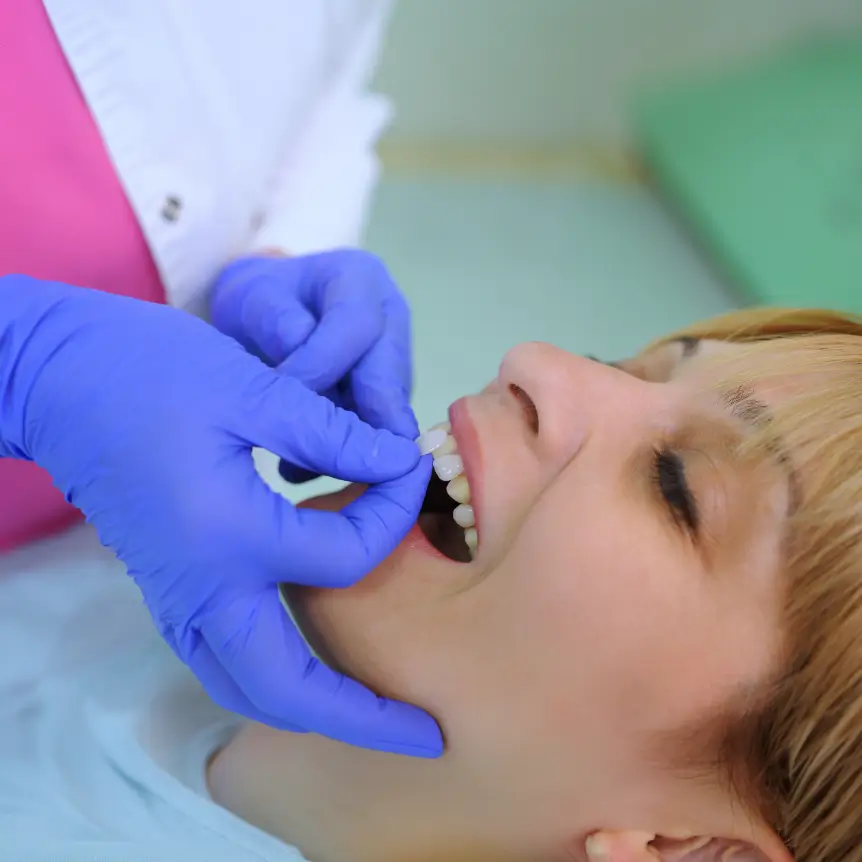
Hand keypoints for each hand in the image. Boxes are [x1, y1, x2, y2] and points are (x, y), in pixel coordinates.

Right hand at [0, 276, 439, 756]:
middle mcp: (201, 589)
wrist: (58, 380)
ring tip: (374, 711)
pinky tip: (311, 657)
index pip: (346, 556)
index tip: (408, 469)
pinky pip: (223, 662)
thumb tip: (398, 464)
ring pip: (249, 690)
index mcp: (229, 536)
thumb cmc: (151, 371)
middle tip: (425, 734)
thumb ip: (334, 435)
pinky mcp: (167, 591)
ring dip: (315, 710)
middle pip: (288, 691)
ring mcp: (177, 600)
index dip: (393, 513)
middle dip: (362, 717)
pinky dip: (273, 678)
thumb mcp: (253, 390)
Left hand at [210, 250, 415, 482]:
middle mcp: (391, 318)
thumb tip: (298, 369)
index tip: (280, 398)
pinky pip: (376, 430)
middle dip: (363, 418)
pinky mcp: (389, 399)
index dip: (322, 364)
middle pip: (390, 372)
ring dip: (352, 443)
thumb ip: (274, 323)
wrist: (269, 314)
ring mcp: (396, 360)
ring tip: (298, 470)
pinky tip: (300, 472)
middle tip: (338, 459)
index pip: (356, 324)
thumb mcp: (251, 299)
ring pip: (388, 409)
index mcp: (359, 279)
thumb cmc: (259, 302)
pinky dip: (340, 455)